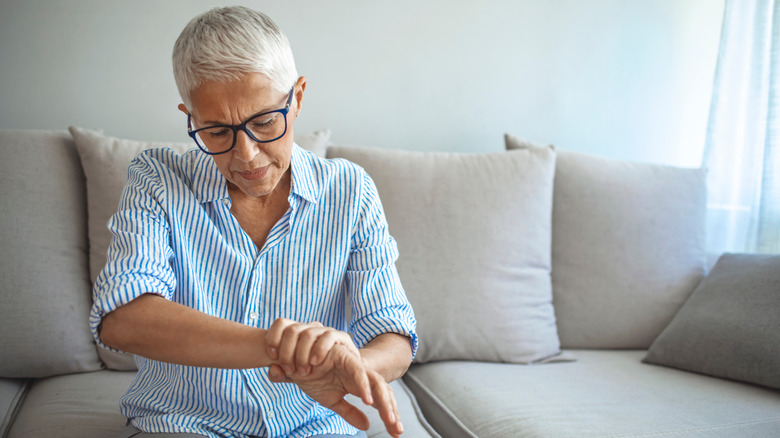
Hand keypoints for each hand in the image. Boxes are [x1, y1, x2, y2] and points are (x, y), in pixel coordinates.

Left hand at [266, 318, 358, 376]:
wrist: (347, 382)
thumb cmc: (320, 377)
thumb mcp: (296, 378)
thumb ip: (282, 375)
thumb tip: (272, 369)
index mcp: (298, 335)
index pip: (281, 324)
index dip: (273, 337)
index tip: (272, 356)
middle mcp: (311, 329)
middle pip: (291, 329)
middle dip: (287, 352)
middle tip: (290, 370)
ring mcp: (326, 332)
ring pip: (308, 333)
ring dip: (302, 354)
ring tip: (303, 372)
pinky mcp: (342, 337)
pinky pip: (329, 336)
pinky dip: (319, 349)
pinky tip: (315, 362)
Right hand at [268, 344, 402, 436]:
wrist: (292, 362)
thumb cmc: (312, 378)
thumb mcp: (333, 400)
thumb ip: (350, 412)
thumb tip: (366, 425)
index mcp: (360, 385)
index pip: (380, 400)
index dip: (390, 415)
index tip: (396, 433)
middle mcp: (360, 374)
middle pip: (383, 392)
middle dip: (392, 410)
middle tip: (397, 430)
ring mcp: (354, 365)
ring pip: (376, 382)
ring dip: (383, 401)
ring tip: (388, 418)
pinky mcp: (344, 356)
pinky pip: (358, 371)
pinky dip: (363, 385)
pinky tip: (367, 400)